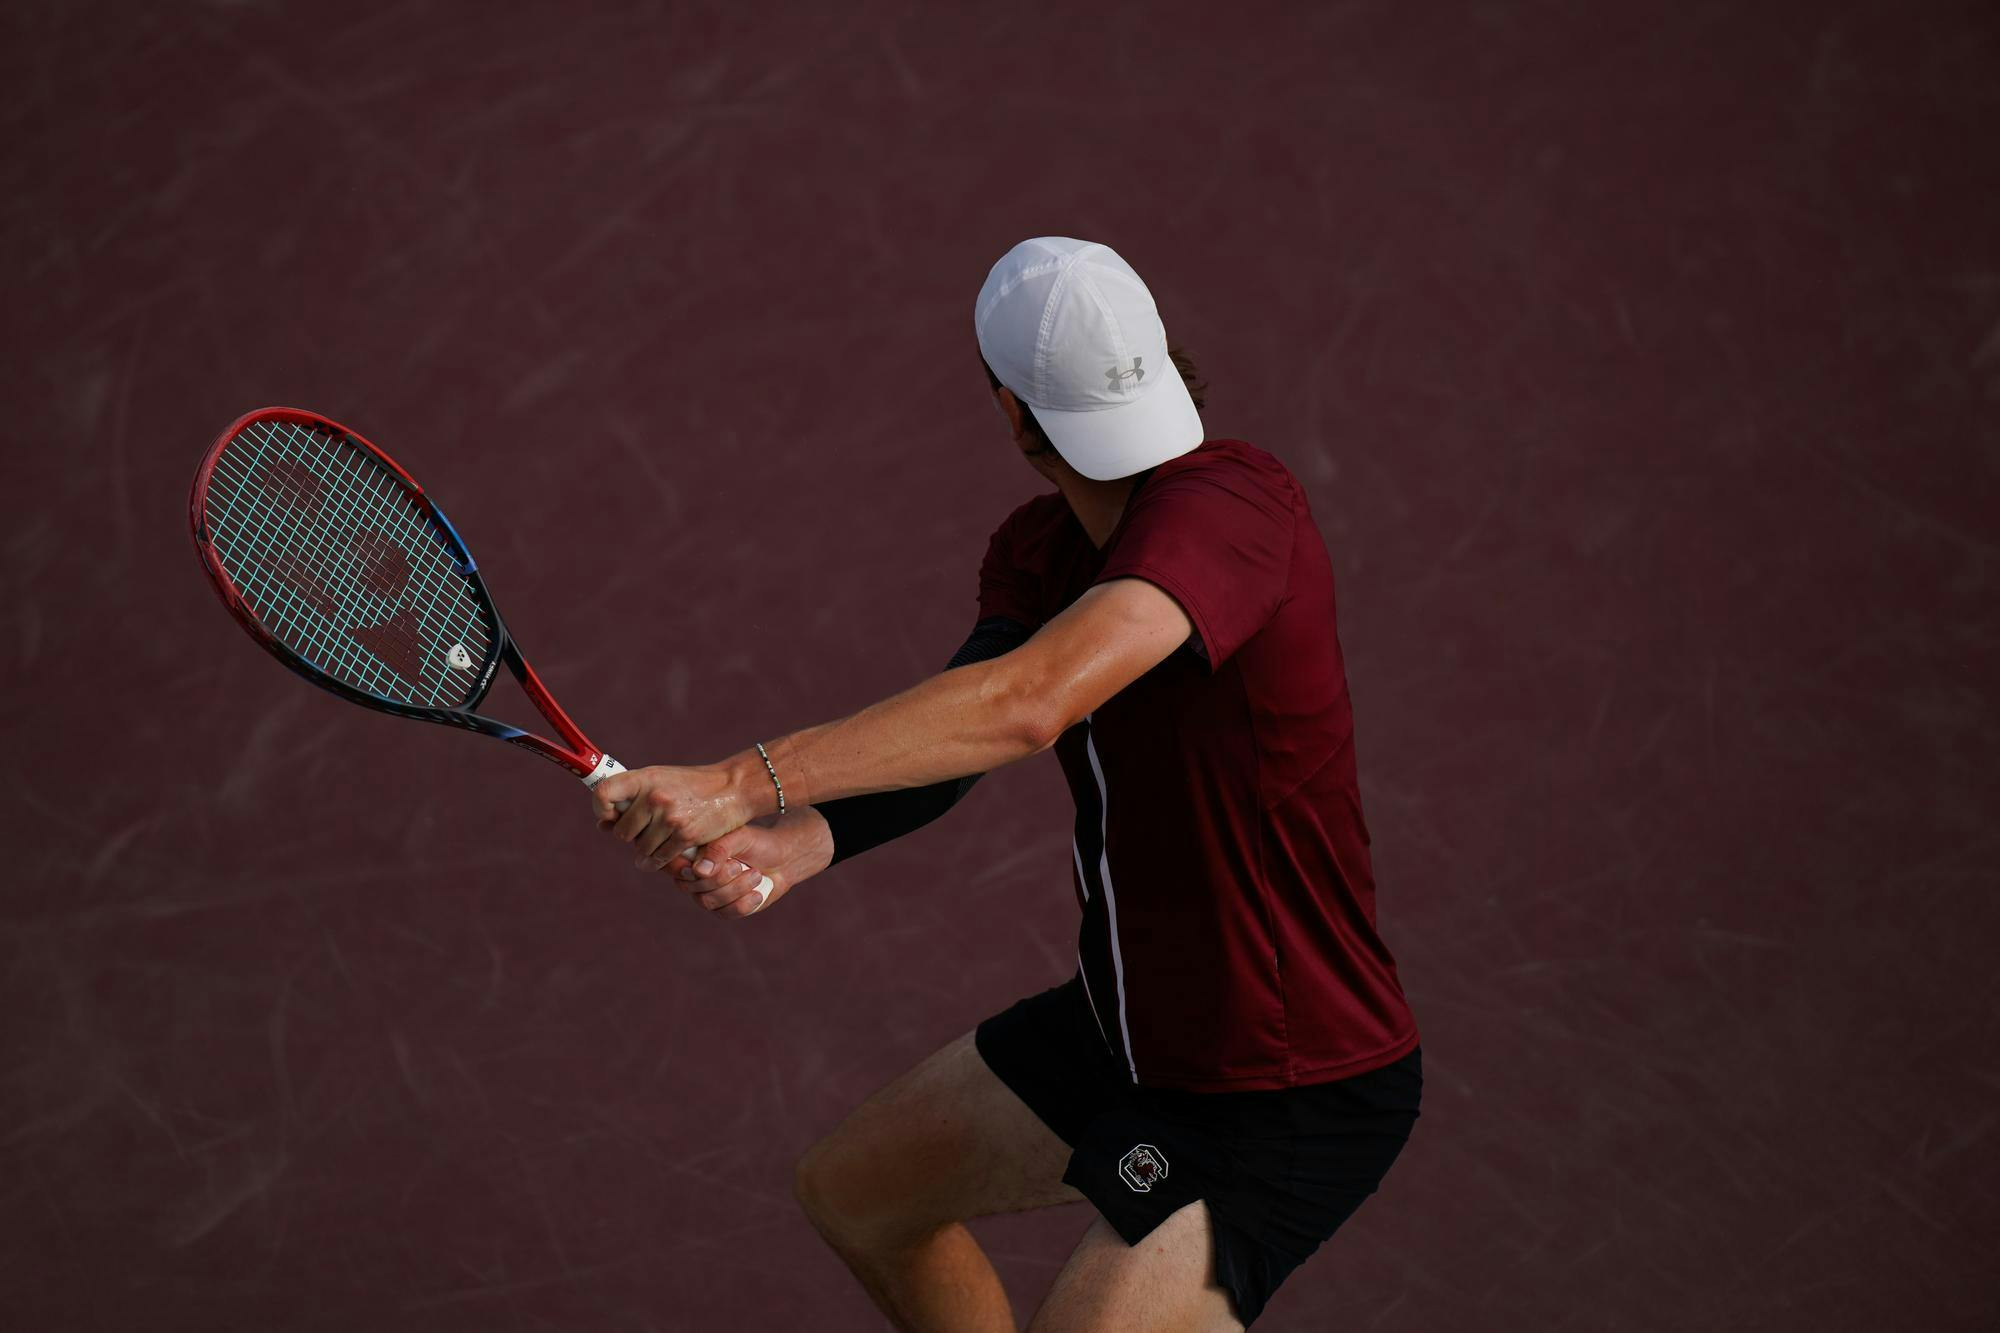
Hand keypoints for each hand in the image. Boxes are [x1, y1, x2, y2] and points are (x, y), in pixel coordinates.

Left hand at [593, 762, 754, 865]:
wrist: (732, 788)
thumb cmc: (692, 785)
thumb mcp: (661, 779)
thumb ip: (633, 797)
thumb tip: (603, 824)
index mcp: (645, 778)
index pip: (604, 794)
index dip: (601, 810)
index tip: (611, 816)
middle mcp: (655, 797)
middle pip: (622, 832)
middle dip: (630, 836)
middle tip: (643, 831)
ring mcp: (670, 818)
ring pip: (641, 849)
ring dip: (646, 851)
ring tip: (656, 842)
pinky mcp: (686, 836)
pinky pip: (660, 859)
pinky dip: (658, 862)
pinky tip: (661, 857)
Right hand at [668, 808, 834, 919]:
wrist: (781, 858)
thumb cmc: (756, 843)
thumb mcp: (739, 838)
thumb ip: (718, 849)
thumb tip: (698, 870)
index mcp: (693, 855)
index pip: (675, 867)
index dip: (687, 870)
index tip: (709, 864)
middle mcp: (695, 877)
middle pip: (692, 887)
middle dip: (719, 878)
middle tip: (739, 865)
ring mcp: (708, 895)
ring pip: (709, 902)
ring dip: (736, 889)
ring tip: (756, 875)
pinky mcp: (725, 910)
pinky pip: (726, 913)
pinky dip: (744, 904)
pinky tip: (758, 893)